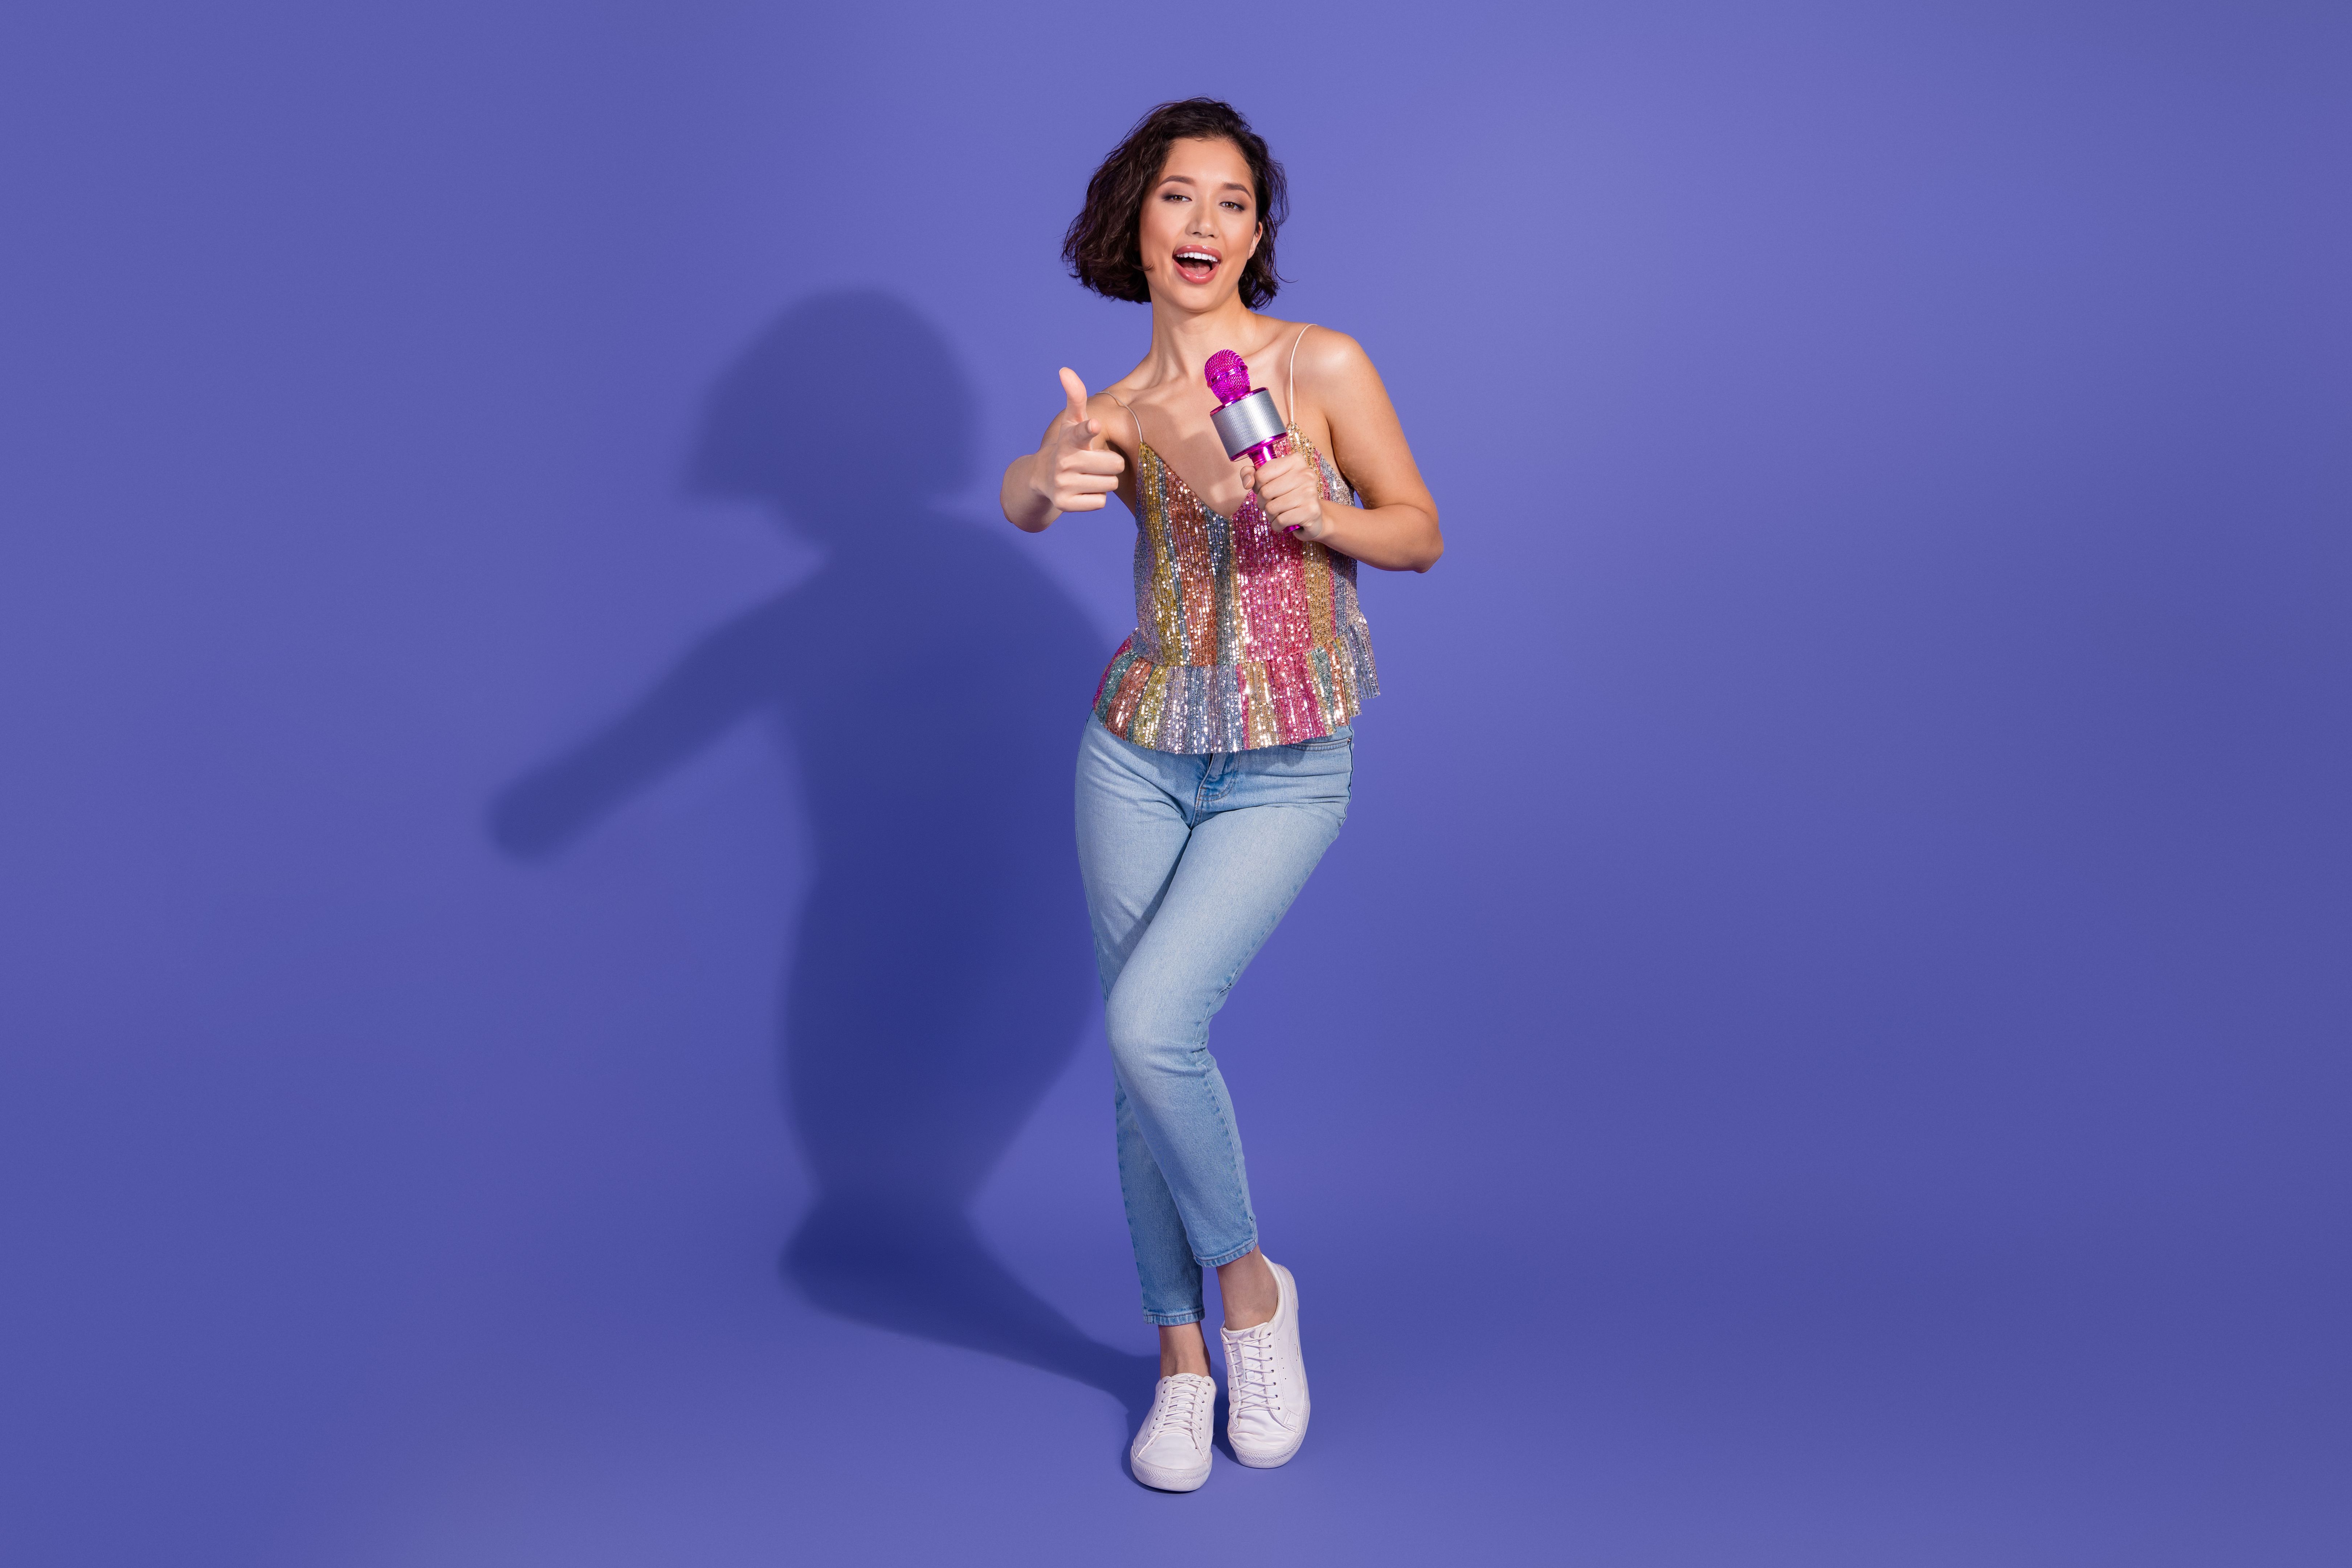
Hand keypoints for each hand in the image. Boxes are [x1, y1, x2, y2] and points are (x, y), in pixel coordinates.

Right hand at [1030, 368, 1124, 513]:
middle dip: (1111, 464)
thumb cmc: (1067, 445)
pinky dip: (1096, 498)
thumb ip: (1075, 397)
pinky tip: (1082, 491)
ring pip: (1109, 484)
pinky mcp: (1065, 504)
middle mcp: (1064, 461)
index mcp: (1069, 439)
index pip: (1081, 432)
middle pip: (1115, 465)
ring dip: (1104, 481)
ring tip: (1088, 476)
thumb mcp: (1070, 421)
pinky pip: (1100, 502)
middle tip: (1095, 463)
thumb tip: (1064, 369)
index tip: (1094, 425)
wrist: (1042, 478)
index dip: (1089, 429)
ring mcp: (1063, 484)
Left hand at [1240, 447, 1326, 539]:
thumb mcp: (1269, 480)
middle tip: (1271, 504)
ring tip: (1279, 513)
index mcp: (1295, 461)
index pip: (1261, 474)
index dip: (1257, 486)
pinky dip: (1277, 525)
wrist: (1312, 515)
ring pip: (1272, 508)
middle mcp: (1305, 474)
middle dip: (1263, 503)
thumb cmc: (1288, 495)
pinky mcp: (1311, 511)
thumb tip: (1247, 482)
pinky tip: (1284, 523)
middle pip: (1265, 492)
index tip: (1265, 489)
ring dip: (1270, 515)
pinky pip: (1280, 520)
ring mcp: (1310, 492)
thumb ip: (1251, 474)